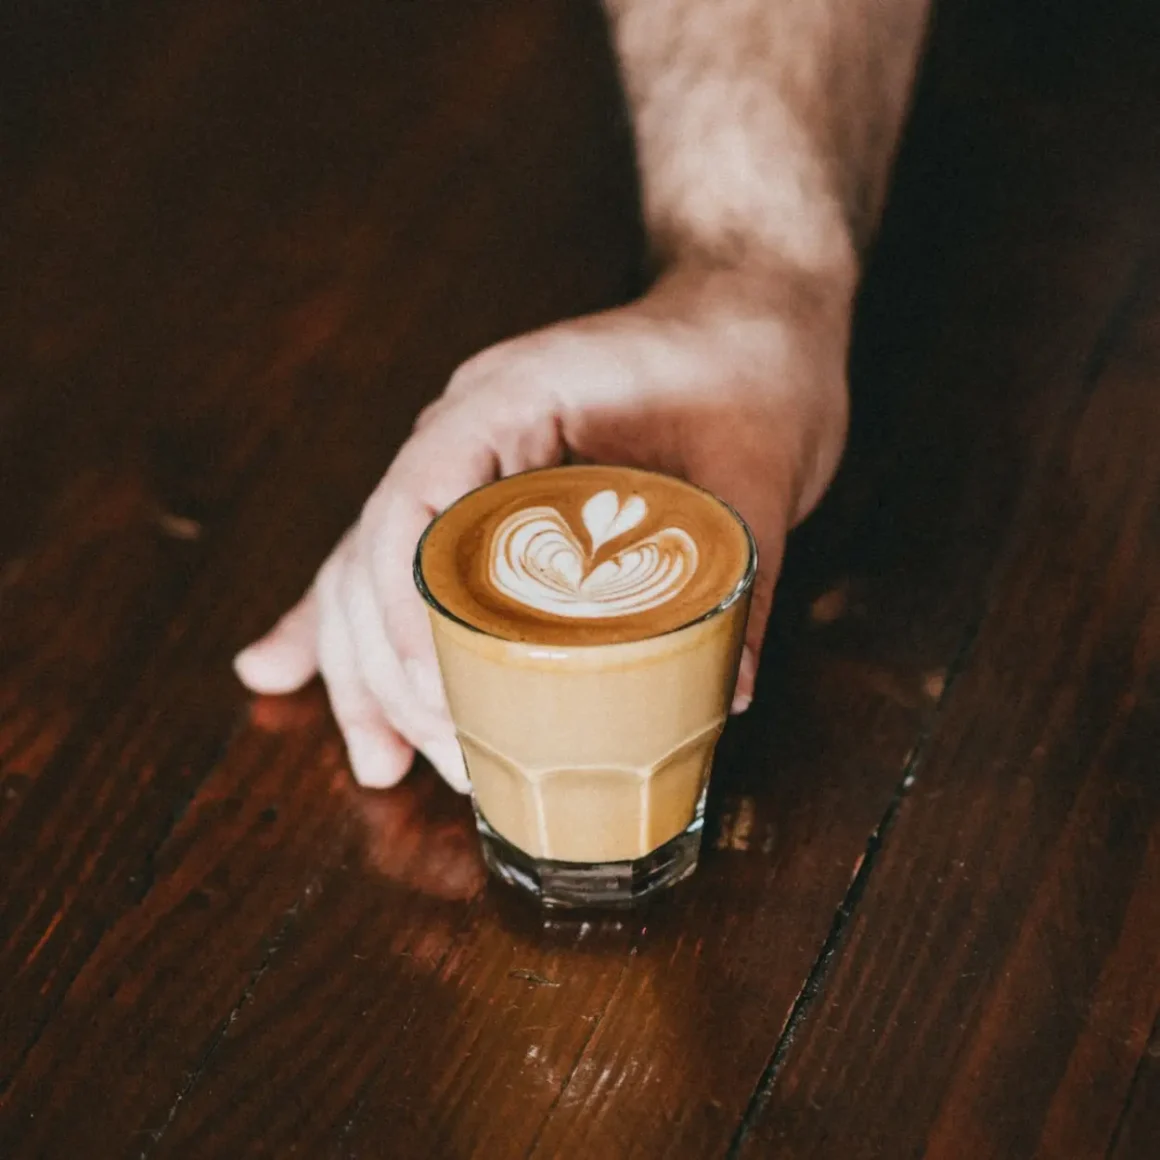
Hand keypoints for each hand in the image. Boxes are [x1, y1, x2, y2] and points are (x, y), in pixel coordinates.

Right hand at [234, 262, 852, 791]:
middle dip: (384, 665)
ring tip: (378, 760)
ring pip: (372, 565)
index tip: (430, 694)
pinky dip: (358, 626)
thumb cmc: (752, 369)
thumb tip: (728, 695)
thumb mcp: (759, 469)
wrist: (750, 314)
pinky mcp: (485, 492)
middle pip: (375, 548)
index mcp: (513, 398)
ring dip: (363, 665)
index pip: (413, 499)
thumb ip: (743, 577)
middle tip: (429, 759)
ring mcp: (467, 460)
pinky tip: (285, 675)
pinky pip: (401, 561)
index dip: (400, 603)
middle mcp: (467, 428)